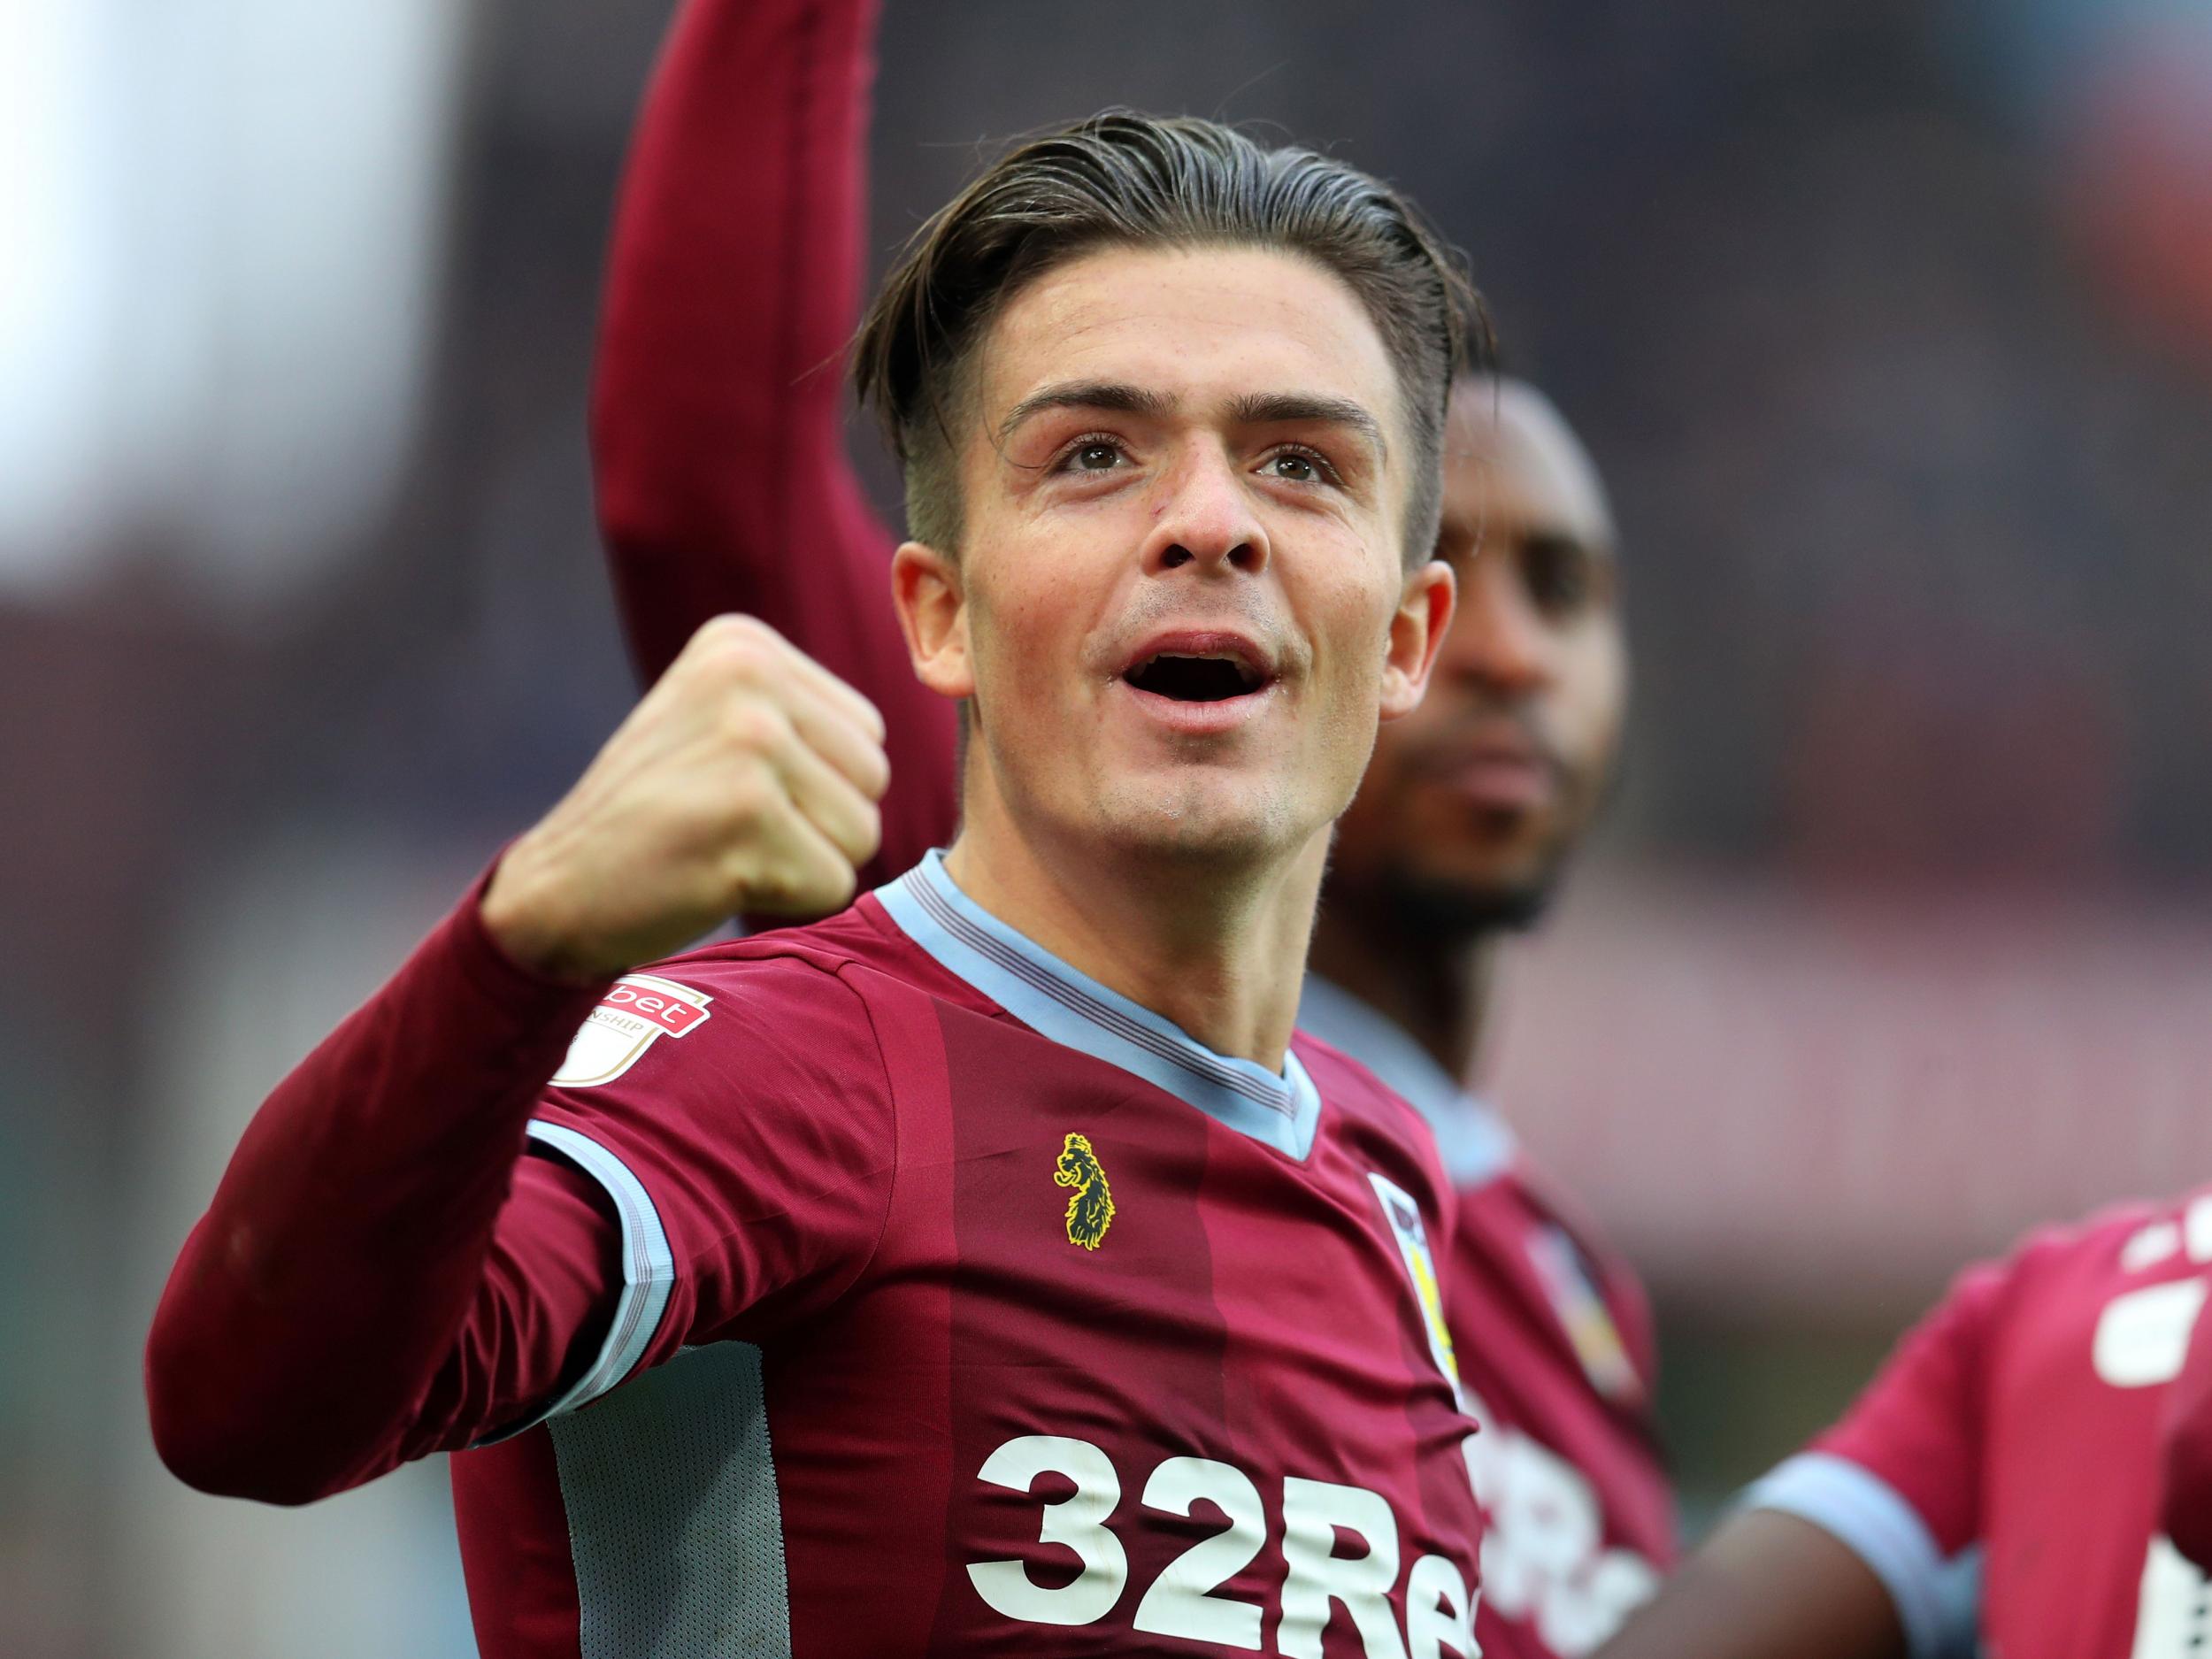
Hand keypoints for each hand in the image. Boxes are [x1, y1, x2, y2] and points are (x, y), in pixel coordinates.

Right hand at [482, 615, 888, 981]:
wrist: (557, 890)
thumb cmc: (659, 816)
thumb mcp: (723, 723)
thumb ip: (807, 713)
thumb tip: (952, 694)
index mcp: (743, 644)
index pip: (866, 731)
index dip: (816, 785)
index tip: (734, 790)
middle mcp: (747, 678)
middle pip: (874, 779)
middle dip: (819, 825)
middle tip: (729, 828)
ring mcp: (746, 744)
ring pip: (862, 833)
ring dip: (803, 863)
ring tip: (724, 849)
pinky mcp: (745, 819)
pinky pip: (833, 883)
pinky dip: (785, 899)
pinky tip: (715, 878)